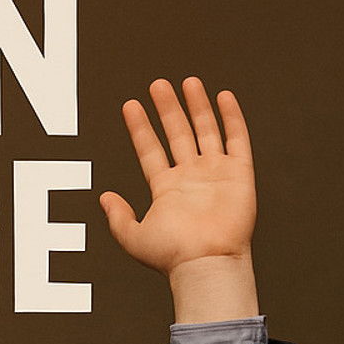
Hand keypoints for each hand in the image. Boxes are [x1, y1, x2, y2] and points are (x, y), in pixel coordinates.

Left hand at [102, 78, 258, 322]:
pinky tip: (223, 97)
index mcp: (166, 190)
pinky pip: (237, 139)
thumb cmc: (172, 255)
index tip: (130, 106)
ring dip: (196, 106)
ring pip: (206, 130)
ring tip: (187, 82)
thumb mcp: (133, 237)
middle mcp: (191, 178)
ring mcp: (215, 174)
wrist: (205, 261)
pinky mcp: (239, 174)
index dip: (140, 128)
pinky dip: (232, 118)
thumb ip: (118, 217)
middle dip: (167, 109)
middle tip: (157, 85)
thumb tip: (104, 197)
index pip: (150, 150)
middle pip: (177, 134)